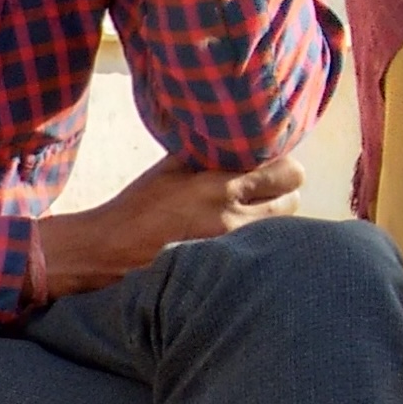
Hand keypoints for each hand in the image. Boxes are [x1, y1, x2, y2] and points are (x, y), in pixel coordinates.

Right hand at [34, 152, 302, 298]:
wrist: (110, 251)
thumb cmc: (139, 206)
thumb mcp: (172, 167)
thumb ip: (211, 153)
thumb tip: (244, 137)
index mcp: (219, 185)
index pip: (287, 171)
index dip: (280, 165)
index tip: (266, 166)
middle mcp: (232, 217)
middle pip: (292, 199)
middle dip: (279, 192)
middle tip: (258, 191)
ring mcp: (231, 247)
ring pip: (281, 227)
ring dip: (270, 219)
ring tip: (245, 215)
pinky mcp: (225, 266)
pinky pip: (259, 249)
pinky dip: (254, 241)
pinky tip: (232, 237)